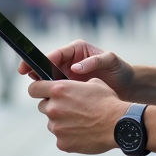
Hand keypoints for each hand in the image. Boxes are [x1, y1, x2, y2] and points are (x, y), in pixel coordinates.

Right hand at [19, 40, 135, 96]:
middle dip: (36, 72)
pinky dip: (53, 98)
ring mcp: (68, 78)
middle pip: (46, 67)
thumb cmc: (120, 70)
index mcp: (76, 51)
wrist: (127, 86)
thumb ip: (94, 61)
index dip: (39, 60)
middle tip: (28, 77)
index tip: (29, 66)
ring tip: (39, 91)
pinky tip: (51, 103)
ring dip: (43, 87)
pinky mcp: (71, 91)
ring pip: (49, 82)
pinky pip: (58, 94)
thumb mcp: (111, 61)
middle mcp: (69, 63)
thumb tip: (76, 68)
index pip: (54, 54)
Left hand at [27, 77, 124, 153]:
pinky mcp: (62, 143)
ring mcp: (56, 127)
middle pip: (43, 106)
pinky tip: (83, 132)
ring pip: (52, 123)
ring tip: (81, 122)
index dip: (38, 89)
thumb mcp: (92, 83)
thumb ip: (74, 85)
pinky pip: (60, 138)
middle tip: (70, 108)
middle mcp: (53, 108)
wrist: (119, 125)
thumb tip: (69, 87)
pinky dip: (69, 136)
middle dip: (53, 106)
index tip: (42, 92)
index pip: (33, 88)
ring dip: (61, 122)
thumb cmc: (108, 102)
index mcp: (59, 90)